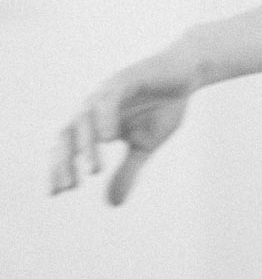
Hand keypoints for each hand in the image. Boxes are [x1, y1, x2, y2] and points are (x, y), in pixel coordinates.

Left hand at [50, 46, 193, 205]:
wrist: (187, 75)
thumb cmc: (163, 106)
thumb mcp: (145, 145)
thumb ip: (127, 171)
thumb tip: (112, 204)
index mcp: (96, 123)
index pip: (68, 147)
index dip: (60, 168)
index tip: (57, 193)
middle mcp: (95, 107)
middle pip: (67, 134)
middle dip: (64, 161)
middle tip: (70, 187)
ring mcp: (108, 92)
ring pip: (84, 118)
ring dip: (86, 146)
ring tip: (95, 170)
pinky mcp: (125, 79)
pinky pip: (108, 99)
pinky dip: (105, 118)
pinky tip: (109, 138)